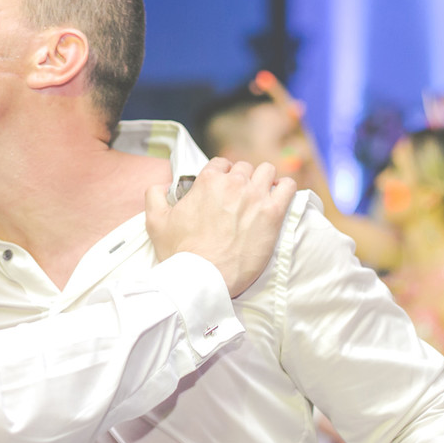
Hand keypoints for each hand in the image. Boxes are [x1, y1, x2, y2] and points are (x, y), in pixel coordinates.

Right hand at [145, 158, 295, 294]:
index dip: (221, 175)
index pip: (220, 163)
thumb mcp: (155, 221)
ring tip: (260, 195)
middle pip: (244, 167)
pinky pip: (288, 187)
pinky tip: (279, 198)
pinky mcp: (273, 214)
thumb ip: (155, 195)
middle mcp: (233, 183)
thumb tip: (161, 185)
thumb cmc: (180, 253)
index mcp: (207, 181)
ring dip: (264, 180)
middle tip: (239, 198)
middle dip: (242, 179)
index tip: (222, 188)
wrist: (203, 279)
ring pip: (267, 171)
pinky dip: (285, 188)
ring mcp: (255, 197)